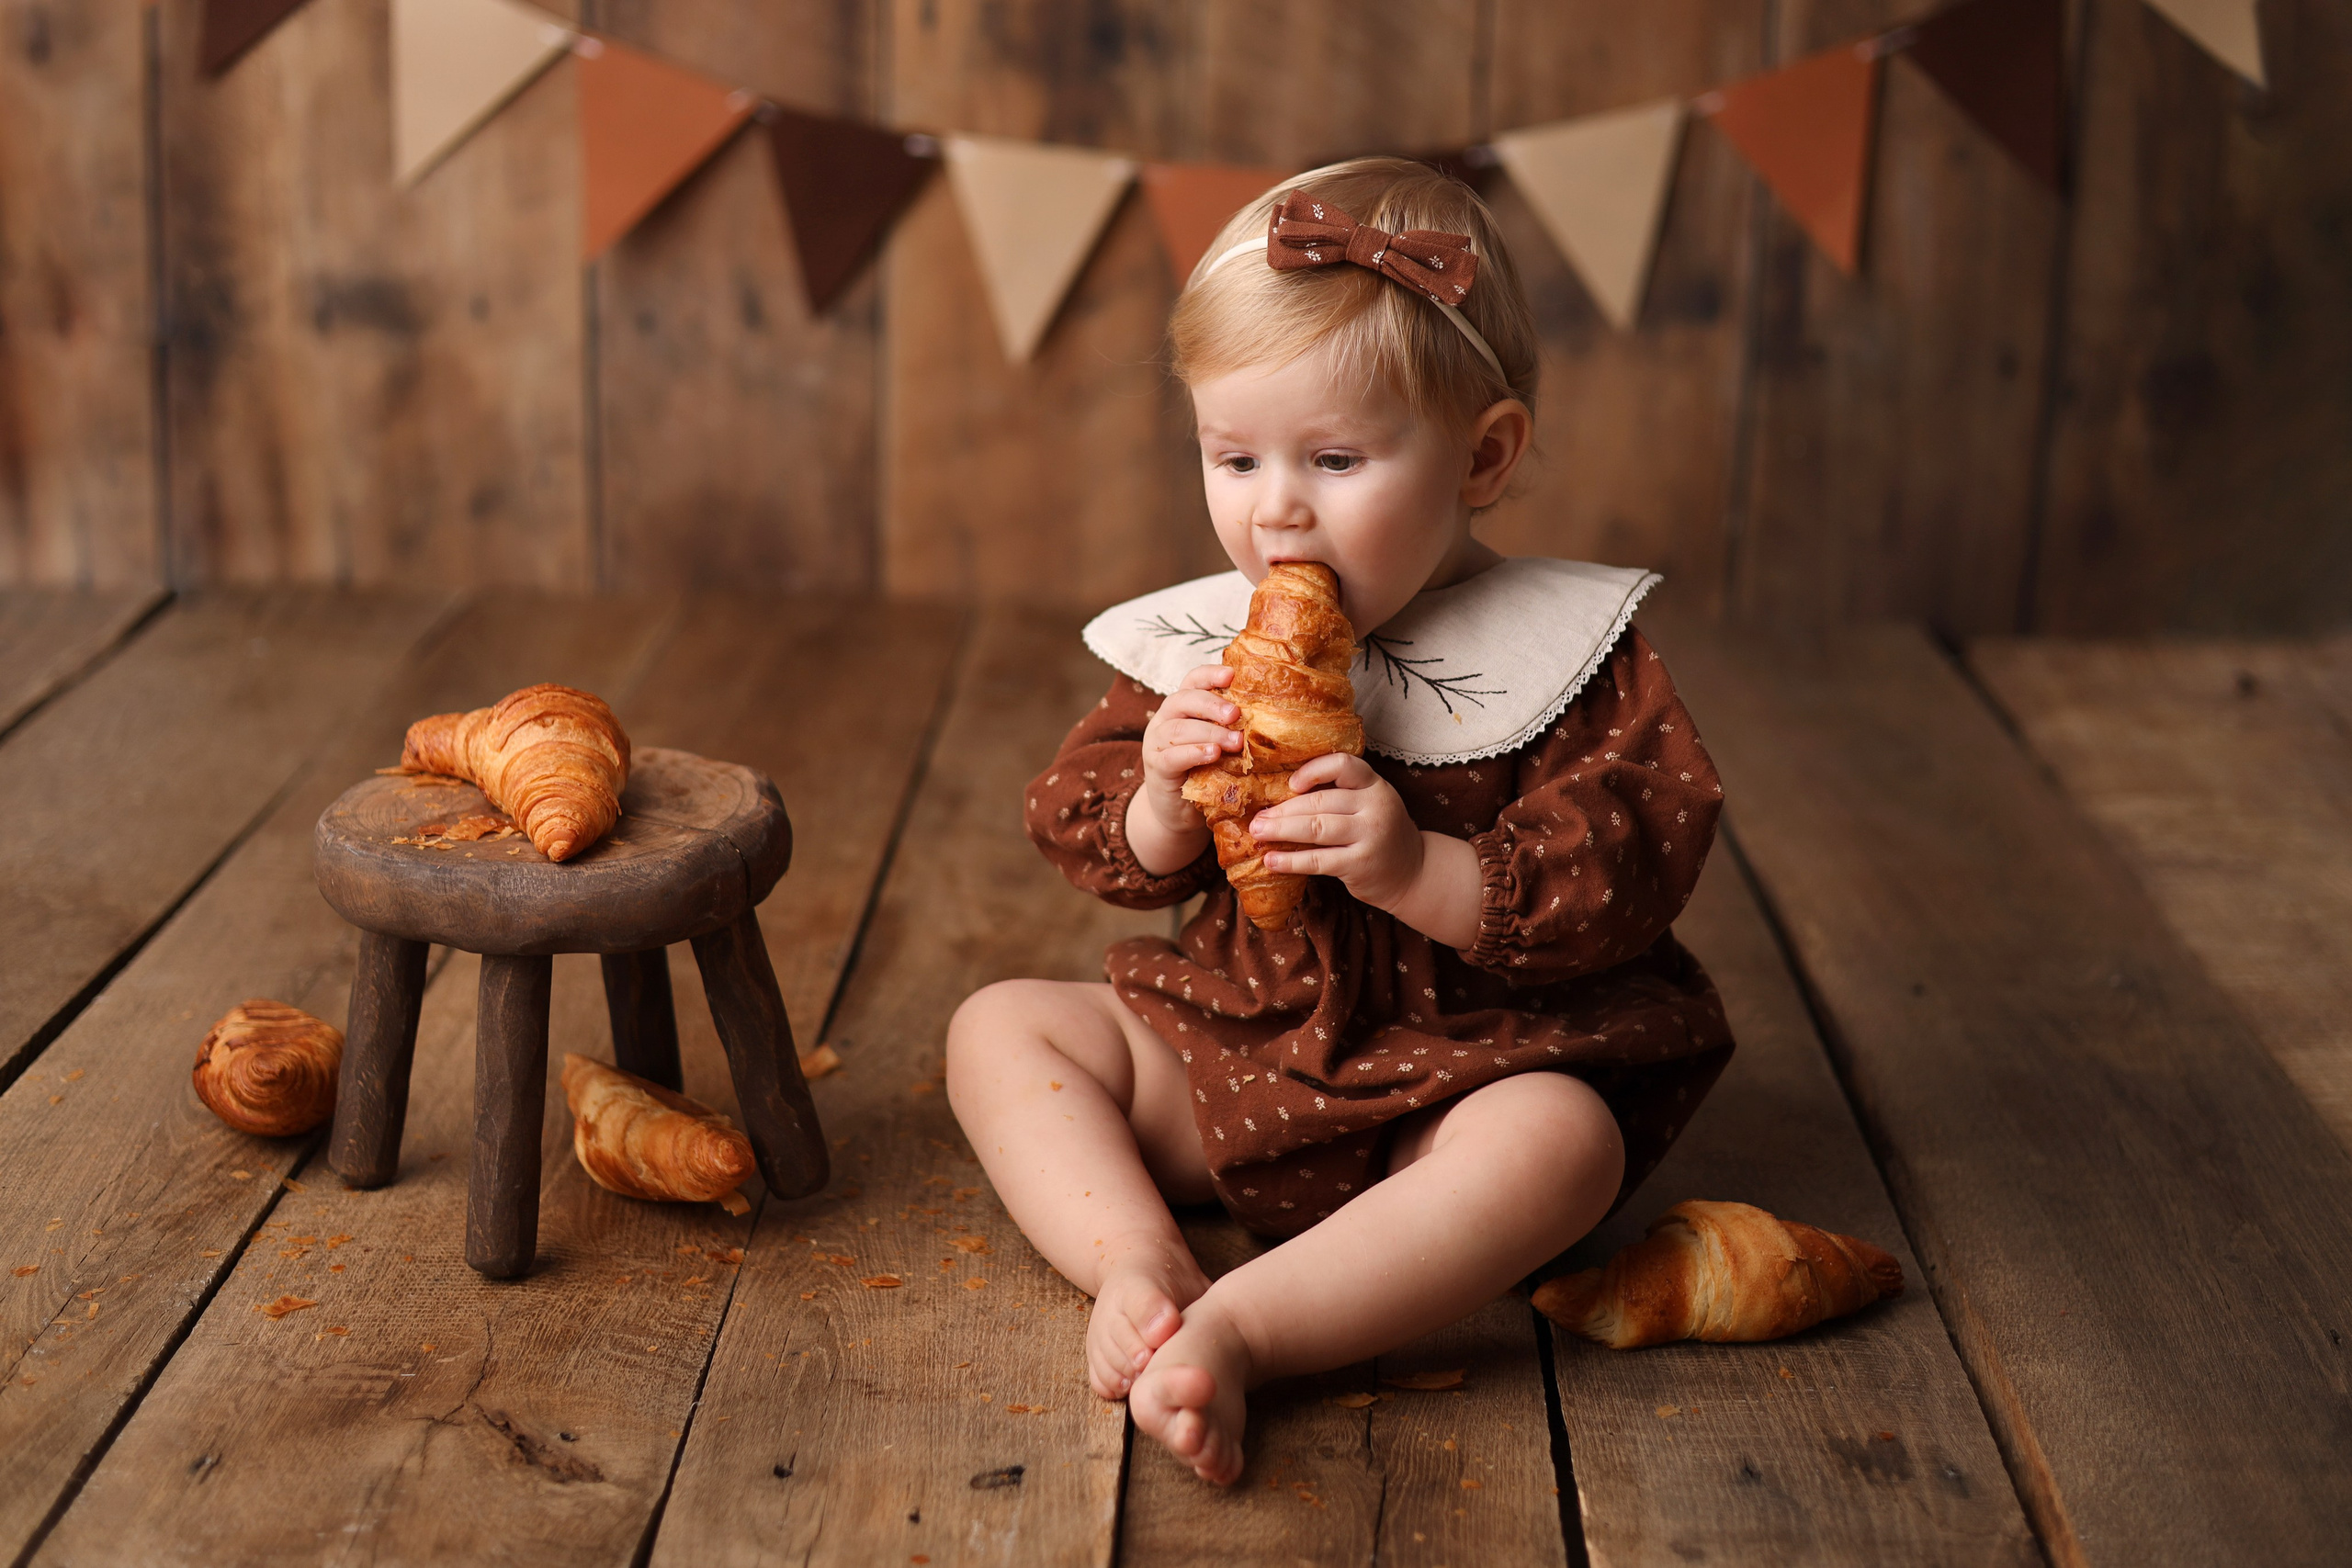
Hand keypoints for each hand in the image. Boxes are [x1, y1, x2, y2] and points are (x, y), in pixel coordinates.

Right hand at [1125, 664, 1239, 874]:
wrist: (1179, 811)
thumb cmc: (1206, 772)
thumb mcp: (1219, 744)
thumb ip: (1231, 727)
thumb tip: (1271, 715)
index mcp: (1183, 707)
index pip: (1193, 680)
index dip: (1211, 674)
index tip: (1232, 675)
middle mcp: (1166, 719)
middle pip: (1184, 700)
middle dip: (1212, 705)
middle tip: (1236, 714)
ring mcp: (1157, 743)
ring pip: (1178, 728)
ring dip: (1209, 732)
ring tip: (1234, 741)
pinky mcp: (1156, 767)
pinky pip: (1172, 756)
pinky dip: (1194, 753)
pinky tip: (1212, 754)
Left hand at [1250, 754, 1423, 908]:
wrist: (1412, 873)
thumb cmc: (1379, 834)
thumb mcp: (1369, 805)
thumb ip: (1339, 795)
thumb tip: (1281, 792)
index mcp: (1375, 785)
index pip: (1343, 765)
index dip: (1313, 770)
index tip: (1290, 784)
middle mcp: (1376, 806)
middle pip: (1321, 801)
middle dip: (1283, 809)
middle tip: (1257, 817)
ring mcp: (1370, 835)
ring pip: (1316, 828)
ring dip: (1281, 830)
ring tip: (1257, 833)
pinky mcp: (1361, 864)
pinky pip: (1318, 860)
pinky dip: (1291, 861)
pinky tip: (1272, 860)